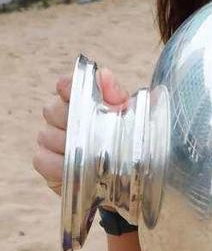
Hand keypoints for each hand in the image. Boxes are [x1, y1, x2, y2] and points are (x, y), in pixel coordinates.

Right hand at [33, 69, 129, 195]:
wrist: (128, 175)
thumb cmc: (129, 140)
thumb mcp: (131, 117)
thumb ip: (116, 95)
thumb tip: (104, 75)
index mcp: (84, 99)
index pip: (66, 85)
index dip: (68, 86)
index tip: (71, 90)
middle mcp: (63, 116)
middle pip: (52, 109)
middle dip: (72, 120)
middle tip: (94, 131)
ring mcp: (51, 139)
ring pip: (46, 135)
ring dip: (70, 145)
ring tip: (93, 153)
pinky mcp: (47, 163)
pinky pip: (42, 159)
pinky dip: (59, 165)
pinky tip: (78, 169)